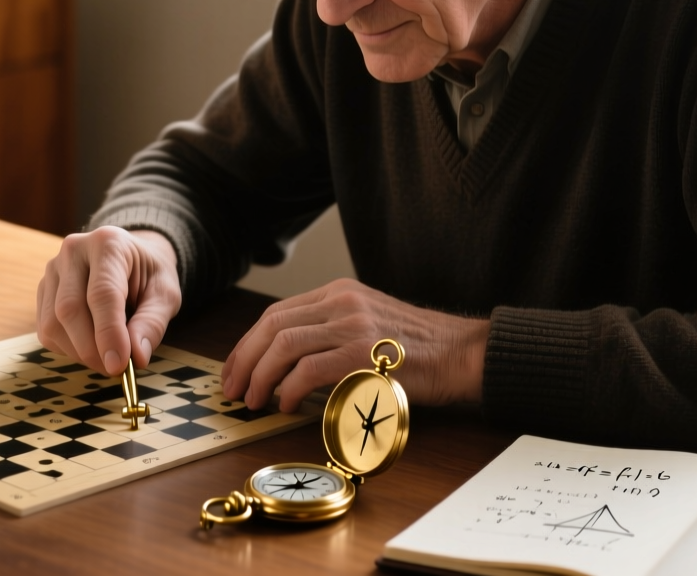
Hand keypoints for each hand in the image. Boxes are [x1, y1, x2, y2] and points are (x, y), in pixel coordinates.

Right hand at [37, 227, 181, 376]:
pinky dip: (68, 348)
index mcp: (108, 243)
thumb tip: (137, 357)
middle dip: (92, 348)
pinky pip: (46, 330)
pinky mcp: (43, 291)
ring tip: (107, 356)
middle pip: (70, 309)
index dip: (109, 333)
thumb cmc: (149, 275)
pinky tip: (91, 344)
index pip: (102, 293)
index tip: (118, 365)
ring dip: (80, 352)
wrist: (131, 257)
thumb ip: (152, 323)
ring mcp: (52, 270)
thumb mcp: (165, 294)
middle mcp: (73, 251)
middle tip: (115, 369)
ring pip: (53, 323)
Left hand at [221, 277, 489, 411]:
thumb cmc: (419, 349)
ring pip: (283, 345)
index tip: (236, 369)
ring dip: (260, 376)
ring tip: (254, 400)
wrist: (462, 353)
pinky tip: (287, 404)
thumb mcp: (369, 323)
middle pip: (271, 325)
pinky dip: (289, 388)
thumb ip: (331, 332)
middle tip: (234, 389)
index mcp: (338, 292)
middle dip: (244, 359)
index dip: (248, 343)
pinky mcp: (362, 351)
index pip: (276, 313)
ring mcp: (352, 323)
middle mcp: (341, 300)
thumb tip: (288, 364)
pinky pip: (309, 368)